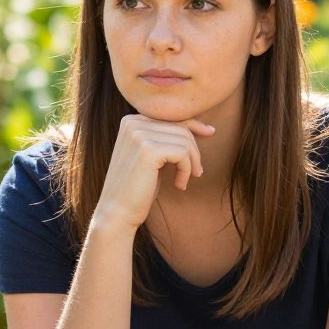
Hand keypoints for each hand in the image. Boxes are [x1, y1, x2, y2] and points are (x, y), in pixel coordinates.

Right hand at [92, 114, 214, 231]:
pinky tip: (179, 185)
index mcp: (131, 121)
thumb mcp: (152, 157)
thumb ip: (166, 138)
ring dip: (191, 163)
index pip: (171, 116)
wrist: (117, 212)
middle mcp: (132, 123)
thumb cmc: (138, 188)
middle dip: (194, 151)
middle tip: (195, 173)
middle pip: (180, 127)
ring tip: (183, 181)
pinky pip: (183, 153)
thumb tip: (203, 127)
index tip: (210, 132)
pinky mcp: (148, 150)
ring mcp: (138, 135)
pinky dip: (186, 170)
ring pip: (184, 140)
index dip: (194, 125)